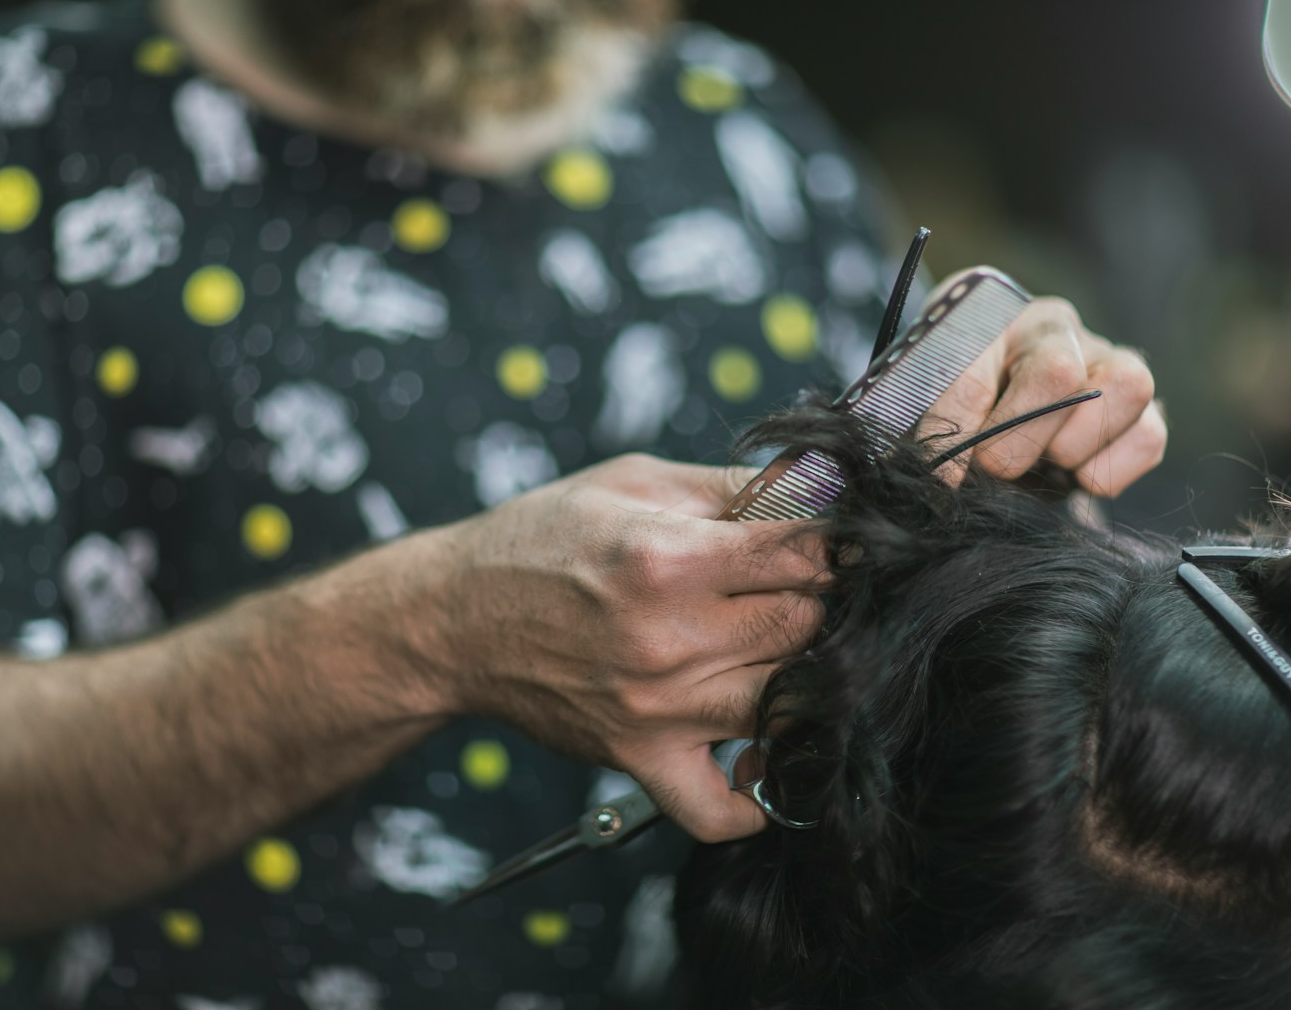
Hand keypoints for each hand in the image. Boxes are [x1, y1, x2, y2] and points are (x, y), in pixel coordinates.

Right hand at [427, 454, 827, 841]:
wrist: (456, 616)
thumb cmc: (544, 538)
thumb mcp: (634, 482)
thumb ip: (731, 486)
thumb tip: (820, 486)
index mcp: (669, 556)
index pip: (807, 554)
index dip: (834, 544)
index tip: (830, 544)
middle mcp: (668, 637)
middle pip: (807, 627)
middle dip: (818, 603)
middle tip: (796, 591)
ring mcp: (657, 707)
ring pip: (789, 705)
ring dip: (799, 679)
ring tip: (778, 652)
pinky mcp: (640, 758)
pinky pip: (720, 809)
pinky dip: (754, 798)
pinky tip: (758, 754)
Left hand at [922, 297, 1165, 495]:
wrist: (983, 406)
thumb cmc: (948, 398)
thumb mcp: (923, 400)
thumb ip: (933, 424)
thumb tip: (947, 478)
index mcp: (991, 314)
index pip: (974, 363)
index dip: (959, 425)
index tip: (945, 473)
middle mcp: (1055, 327)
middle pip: (1058, 372)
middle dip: (1018, 442)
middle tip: (993, 466)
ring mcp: (1105, 359)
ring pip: (1126, 386)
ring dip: (1072, 447)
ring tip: (1040, 462)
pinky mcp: (1141, 404)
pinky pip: (1149, 435)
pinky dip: (1110, 470)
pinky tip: (1072, 475)